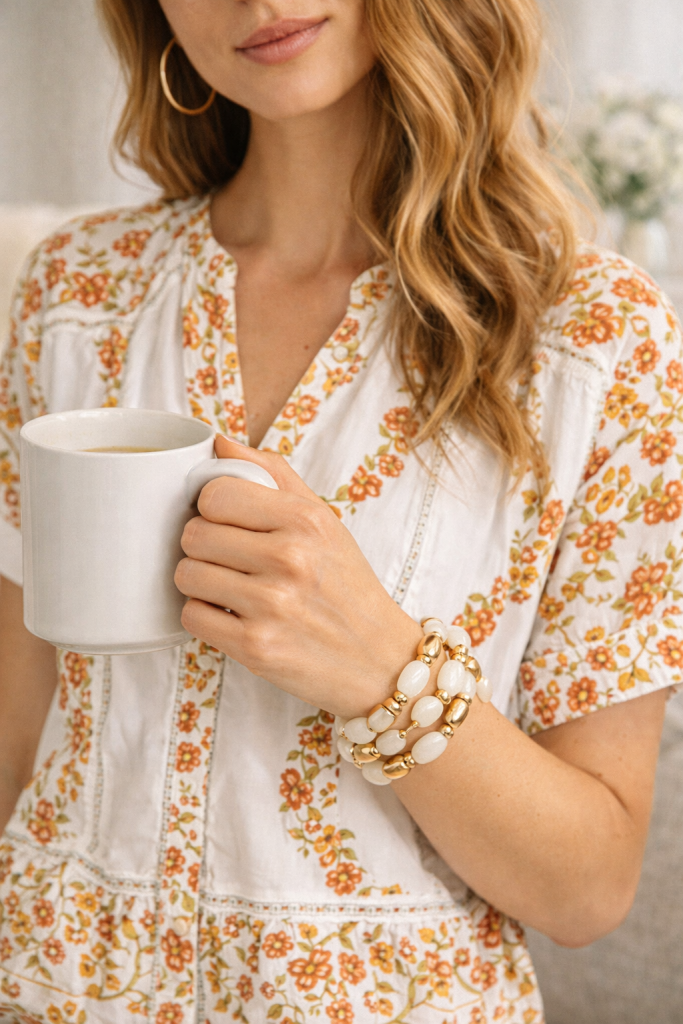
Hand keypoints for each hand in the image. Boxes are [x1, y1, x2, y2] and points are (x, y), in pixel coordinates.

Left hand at [175, 436, 421, 716]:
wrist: (381, 662)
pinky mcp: (255, 647)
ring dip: (199, 583)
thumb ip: (273, 474)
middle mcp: (289, 558)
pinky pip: (192, 617)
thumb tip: (219, 442)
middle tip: (227, 559)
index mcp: (306, 520)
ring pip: (186, 575)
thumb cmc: (347, 587)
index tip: (227, 522)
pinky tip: (231, 617)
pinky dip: (205, 618)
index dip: (211, 507)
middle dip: (202, 547)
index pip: (215, 493)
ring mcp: (271, 605)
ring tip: (229, 588)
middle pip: (194, 534)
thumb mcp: (324, 521)